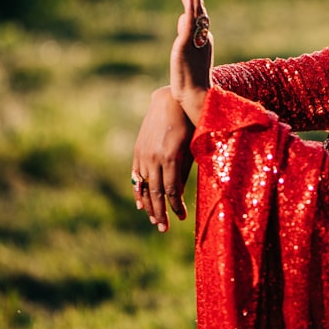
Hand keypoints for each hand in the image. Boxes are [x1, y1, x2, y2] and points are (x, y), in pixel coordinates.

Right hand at [132, 86, 194, 231]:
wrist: (171, 99)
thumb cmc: (190, 122)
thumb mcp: (192, 146)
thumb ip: (186, 169)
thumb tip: (180, 193)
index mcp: (170, 157)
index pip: (172, 190)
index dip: (176, 207)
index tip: (182, 218)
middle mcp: (154, 158)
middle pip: (156, 193)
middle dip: (161, 213)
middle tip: (164, 229)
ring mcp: (143, 154)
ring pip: (144, 186)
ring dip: (149, 205)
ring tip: (155, 220)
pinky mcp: (138, 150)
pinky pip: (136, 175)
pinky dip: (138, 190)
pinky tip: (141, 203)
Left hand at [170, 0, 213, 121]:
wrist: (196, 95)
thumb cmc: (191, 78)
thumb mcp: (186, 51)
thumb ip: (185, 34)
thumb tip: (181, 18)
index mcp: (202, 37)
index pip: (197, 11)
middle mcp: (202, 35)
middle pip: (198, 6)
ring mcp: (195, 39)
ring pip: (195, 11)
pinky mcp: (186, 45)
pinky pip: (189, 24)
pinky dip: (190, 9)